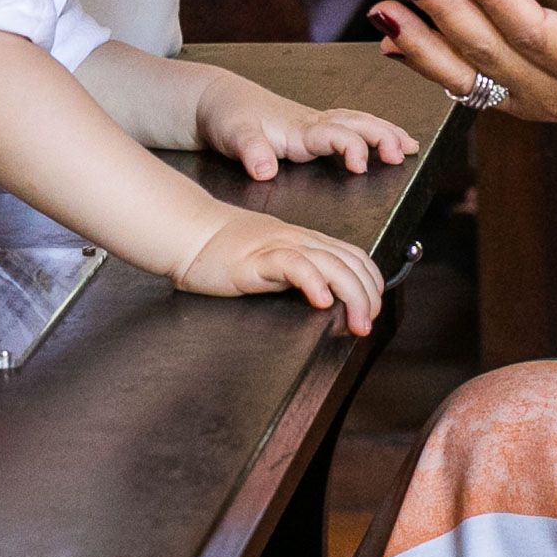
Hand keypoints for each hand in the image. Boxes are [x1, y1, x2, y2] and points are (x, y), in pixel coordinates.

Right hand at [174, 208, 383, 335]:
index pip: (354, 257)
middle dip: (367, 296)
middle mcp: (299, 240)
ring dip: (352, 295)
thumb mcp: (270, 262)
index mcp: (305, 241)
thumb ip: (297, 277)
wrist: (186, 231)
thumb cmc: (222, 251)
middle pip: (350, 262)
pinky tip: (322, 300)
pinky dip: (314, 282)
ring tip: (356, 321)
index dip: (370, 284)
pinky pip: (294, 265)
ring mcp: (279, 246)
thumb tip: (327, 304)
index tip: (370, 311)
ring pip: (331, 263)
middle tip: (366, 325)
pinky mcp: (256, 258)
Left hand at [196, 71, 417, 179]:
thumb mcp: (232, 135)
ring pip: (358, 122)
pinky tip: (386, 139)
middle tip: (405, 153)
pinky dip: (373, 130)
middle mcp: (312, 123)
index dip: (352, 147)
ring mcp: (314, 123)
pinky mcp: (312, 128)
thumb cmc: (226, 117)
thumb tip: (266, 170)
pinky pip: (351, 125)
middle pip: (357, 123)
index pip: (336, 134)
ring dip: (386, 132)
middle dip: (384, 136)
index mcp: (299, 128)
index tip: (360, 167)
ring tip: (412, 146)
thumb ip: (251, 151)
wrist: (216, 100)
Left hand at [373, 0, 556, 138]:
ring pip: (467, 76)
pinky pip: (465, 84)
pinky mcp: (517, 99)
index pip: (537, 33)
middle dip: (443, 13)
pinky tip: (390, 40)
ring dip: (420, 44)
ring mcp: (533, 103)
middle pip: (491, 53)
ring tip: (381, 10)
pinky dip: (425, 63)